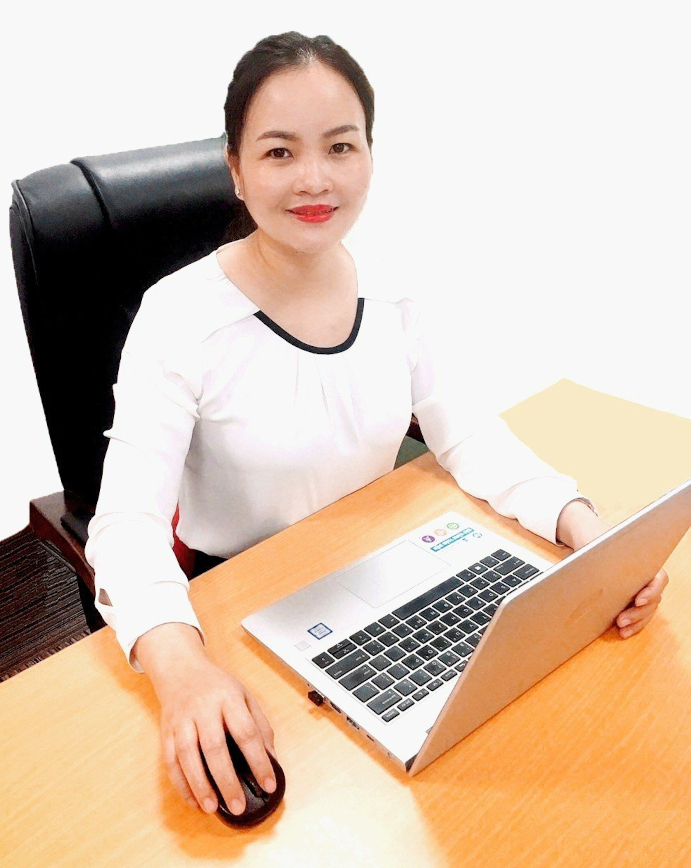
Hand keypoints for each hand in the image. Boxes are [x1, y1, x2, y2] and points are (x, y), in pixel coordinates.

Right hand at [155, 655, 277, 815]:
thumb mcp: (245, 696)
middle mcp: (203, 709)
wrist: (180, 669)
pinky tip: (194, 800)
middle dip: (227, 780)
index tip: (268, 784)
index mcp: (229, 698)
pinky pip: (170, 762)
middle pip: (214, 747)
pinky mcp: (166, 732)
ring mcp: (182, 720)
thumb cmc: (217, 687)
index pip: (246, 732)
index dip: (258, 760)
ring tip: (213, 808)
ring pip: (187, 756)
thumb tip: (271, 759)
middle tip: (238, 805)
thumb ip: (260, 726)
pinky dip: (181, 784)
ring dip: (199, 785)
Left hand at [559, 504, 669, 638]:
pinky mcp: (633, 602)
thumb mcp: (601, 545)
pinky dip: (632, 626)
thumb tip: (597, 569)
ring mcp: (643, 592)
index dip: (651, 591)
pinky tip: (622, 632)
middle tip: (621, 619)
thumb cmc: (600, 541)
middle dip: (638, 613)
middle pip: (653, 600)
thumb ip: (603, 556)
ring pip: (647, 612)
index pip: (660, 579)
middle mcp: (649, 579)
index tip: (638, 600)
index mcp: (647, 563)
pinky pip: (639, 617)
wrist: (593, 541)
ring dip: (635, 622)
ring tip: (620, 627)